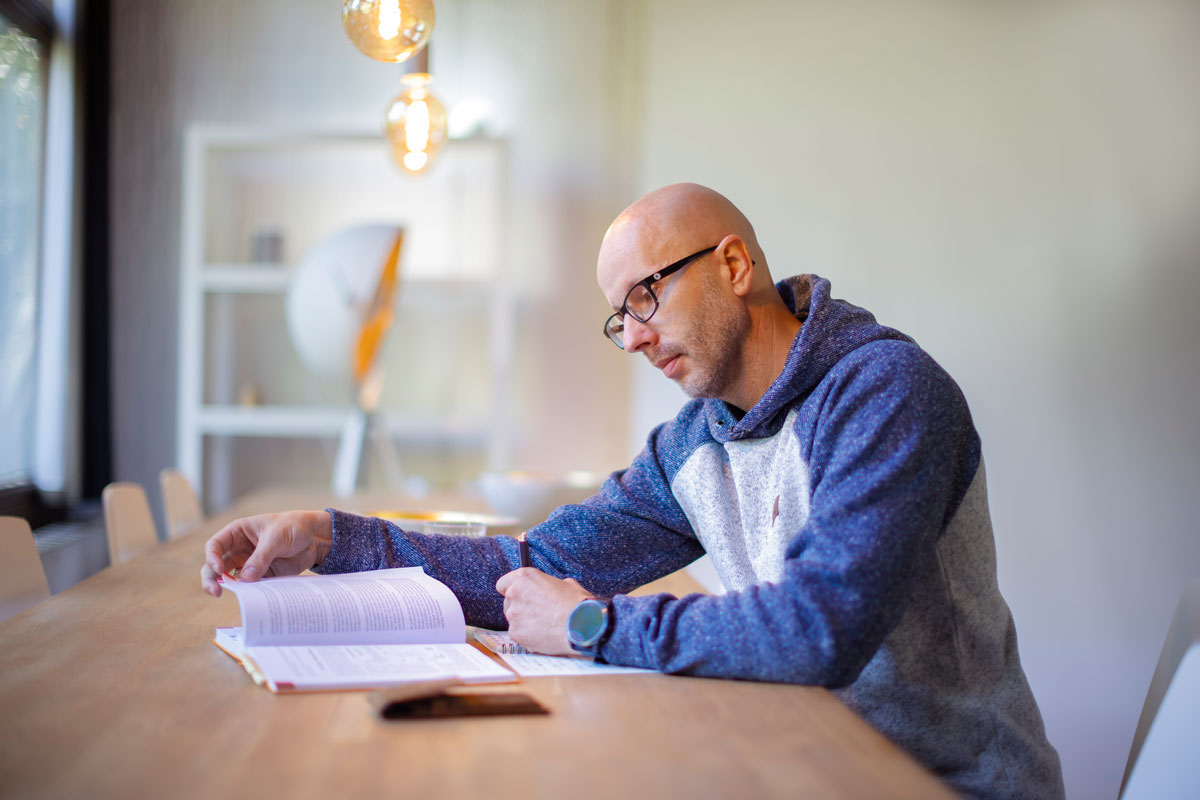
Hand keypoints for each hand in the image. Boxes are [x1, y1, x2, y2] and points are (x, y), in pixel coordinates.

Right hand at [200, 510, 331, 596]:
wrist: (314, 537)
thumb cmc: (293, 526)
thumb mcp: (276, 536)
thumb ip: (261, 556)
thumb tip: (246, 578)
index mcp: (237, 533)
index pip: (215, 545)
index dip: (212, 558)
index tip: (219, 570)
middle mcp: (238, 550)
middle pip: (216, 567)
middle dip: (212, 579)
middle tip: (216, 592)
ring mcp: (248, 565)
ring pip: (231, 580)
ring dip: (231, 589)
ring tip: (238, 596)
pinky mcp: (261, 577)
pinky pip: (250, 588)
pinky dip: (250, 594)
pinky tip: (255, 598)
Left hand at [495, 568, 594, 655]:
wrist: (582, 626)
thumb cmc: (576, 603)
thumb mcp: (565, 584)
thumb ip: (548, 585)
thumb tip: (550, 589)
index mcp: (524, 577)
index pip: (503, 583)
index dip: (512, 590)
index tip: (520, 596)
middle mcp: (514, 594)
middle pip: (508, 602)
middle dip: (520, 607)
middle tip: (537, 613)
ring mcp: (513, 615)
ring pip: (514, 619)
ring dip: (524, 622)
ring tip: (545, 625)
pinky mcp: (515, 633)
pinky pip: (518, 634)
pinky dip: (528, 636)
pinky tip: (544, 635)